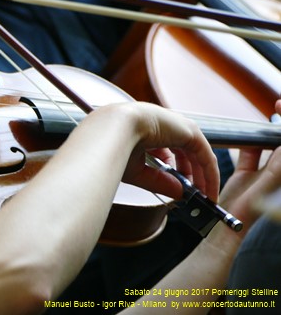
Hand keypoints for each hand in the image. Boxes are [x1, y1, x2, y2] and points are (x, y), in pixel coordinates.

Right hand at [99, 102, 219, 200]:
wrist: (116, 128)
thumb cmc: (116, 145)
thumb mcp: (138, 171)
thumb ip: (160, 182)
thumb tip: (179, 194)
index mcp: (152, 130)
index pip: (171, 153)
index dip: (177, 173)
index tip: (179, 190)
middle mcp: (168, 127)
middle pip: (188, 156)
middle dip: (192, 178)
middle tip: (195, 197)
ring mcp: (181, 127)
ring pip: (199, 157)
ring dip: (203, 179)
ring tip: (203, 199)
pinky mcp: (191, 132)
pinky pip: (206, 156)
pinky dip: (210, 176)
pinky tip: (208, 192)